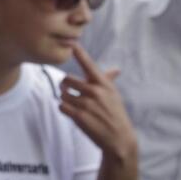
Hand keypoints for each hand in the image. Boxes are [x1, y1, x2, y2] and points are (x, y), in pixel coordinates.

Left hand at [58, 44, 136, 163]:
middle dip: (65, 85)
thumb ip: (108, 80)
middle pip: (66, 79)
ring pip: (62, 93)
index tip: (71, 41)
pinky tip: (73, 112)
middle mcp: (95, 91)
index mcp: (103, 84)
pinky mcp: (79, 116)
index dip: (79, 52)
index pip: (88, 64)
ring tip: (75, 104)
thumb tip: (116, 69)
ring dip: (65, 98)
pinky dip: (64, 108)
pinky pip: (61, 106)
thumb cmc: (115, 113)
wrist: (118, 138)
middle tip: (71, 91)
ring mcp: (86, 104)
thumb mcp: (114, 95)